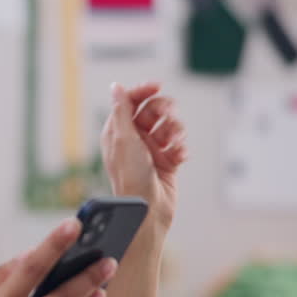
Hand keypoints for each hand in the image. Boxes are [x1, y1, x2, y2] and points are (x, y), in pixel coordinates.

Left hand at [102, 82, 186, 230]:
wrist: (148, 209)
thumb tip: (116, 87)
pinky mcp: (167, 162)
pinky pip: (178, 145)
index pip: (130, 102)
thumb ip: (121, 111)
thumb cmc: (131, 177)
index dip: (143, 91)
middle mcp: (133, 139)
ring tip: (175, 142)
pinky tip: (178, 156)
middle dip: (164, 111)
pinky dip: (180, 148)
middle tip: (169, 117)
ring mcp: (151, 150)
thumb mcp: (123, 139)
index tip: (157, 86)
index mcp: (117, 131)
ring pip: (169, 126)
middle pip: (153, 110)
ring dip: (175, 131)